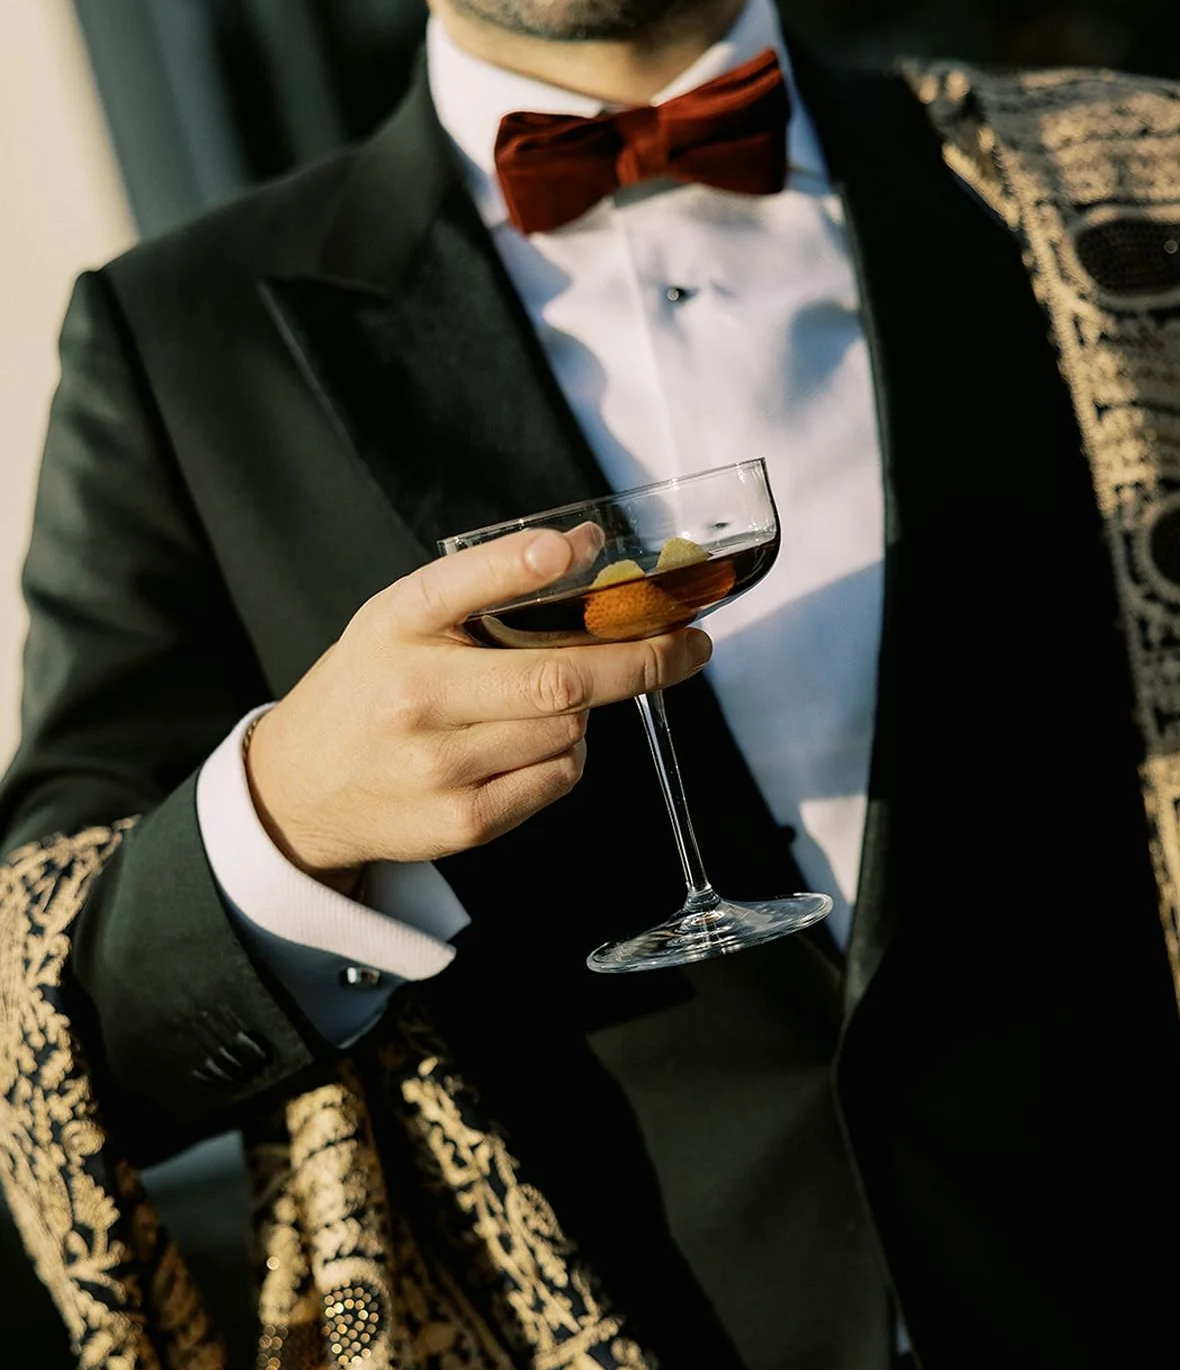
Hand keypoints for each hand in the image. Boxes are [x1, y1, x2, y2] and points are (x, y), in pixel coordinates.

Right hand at [246, 529, 711, 885]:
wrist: (301, 788)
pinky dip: (569, 756)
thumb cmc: (371, 689)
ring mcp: (439, 766)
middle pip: (557, 680)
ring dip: (586, 711)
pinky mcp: (462, 821)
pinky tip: (532, 744)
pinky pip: (557, 778)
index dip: (521, 565)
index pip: (462, 585)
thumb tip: (587, 548)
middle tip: (688, 644)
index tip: (573, 549)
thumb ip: (488, 582)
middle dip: (640, 660)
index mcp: (396, 627)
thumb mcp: (403, 618)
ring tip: (552, 702)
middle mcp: (414, 696)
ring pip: (568, 730)